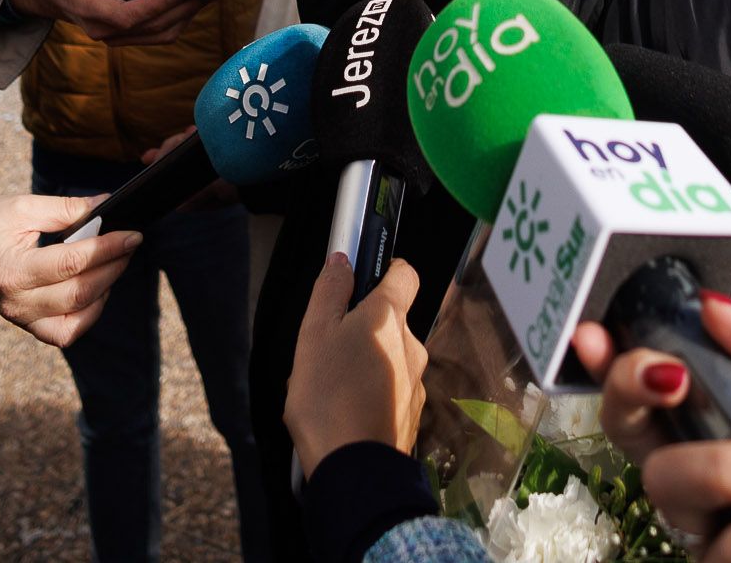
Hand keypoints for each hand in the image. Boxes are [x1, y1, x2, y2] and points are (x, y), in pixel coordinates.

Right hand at [0, 193, 141, 346]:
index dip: (108, 248)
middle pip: (80, 292)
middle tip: (130, 244)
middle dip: (114, 266)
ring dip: (105, 290)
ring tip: (114, 263)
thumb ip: (64, 208)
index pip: (72, 262)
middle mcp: (16, 302)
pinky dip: (88, 315)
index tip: (133, 234)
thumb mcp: (20, 207)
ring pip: (78, 317)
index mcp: (12, 270)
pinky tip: (96, 291)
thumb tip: (105, 205)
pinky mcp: (26, 326)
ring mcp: (21, 319)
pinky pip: (65, 333)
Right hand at [9, 0, 202, 44]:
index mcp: (92, 11)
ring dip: (186, 15)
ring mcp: (117, 38)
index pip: (130, 15)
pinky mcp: (127, 36)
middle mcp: (106, 31)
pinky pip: (158, 32)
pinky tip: (193, 1)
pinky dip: (178, 18)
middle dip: (183, 7)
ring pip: (160, 33)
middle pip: (152, 26)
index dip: (157, 4)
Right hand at [284, 255, 424, 473]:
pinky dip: (371, 394)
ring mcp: (416, 383)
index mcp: (388, 318)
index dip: (385, 270)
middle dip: (362, 329)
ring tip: (329, 388)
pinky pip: (390, 391)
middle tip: (327, 349)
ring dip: (365, 364)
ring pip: (388, 359)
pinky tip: (344, 412)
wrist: (356, 469)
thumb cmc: (328, 397)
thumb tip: (342, 260)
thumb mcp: (314, 335)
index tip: (361, 280)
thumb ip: (329, 292)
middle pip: (390, 322)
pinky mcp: (412, 415)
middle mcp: (411, 345)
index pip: (404, 274)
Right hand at [575, 297, 730, 562]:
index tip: (596, 331)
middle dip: (638, 390)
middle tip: (673, 377)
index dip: (617, 364)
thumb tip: (714, 305)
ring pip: (673, 484)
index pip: (661, 397)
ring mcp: (718, 542)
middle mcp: (718, 491)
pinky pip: (729, 548)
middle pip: (635, 433)